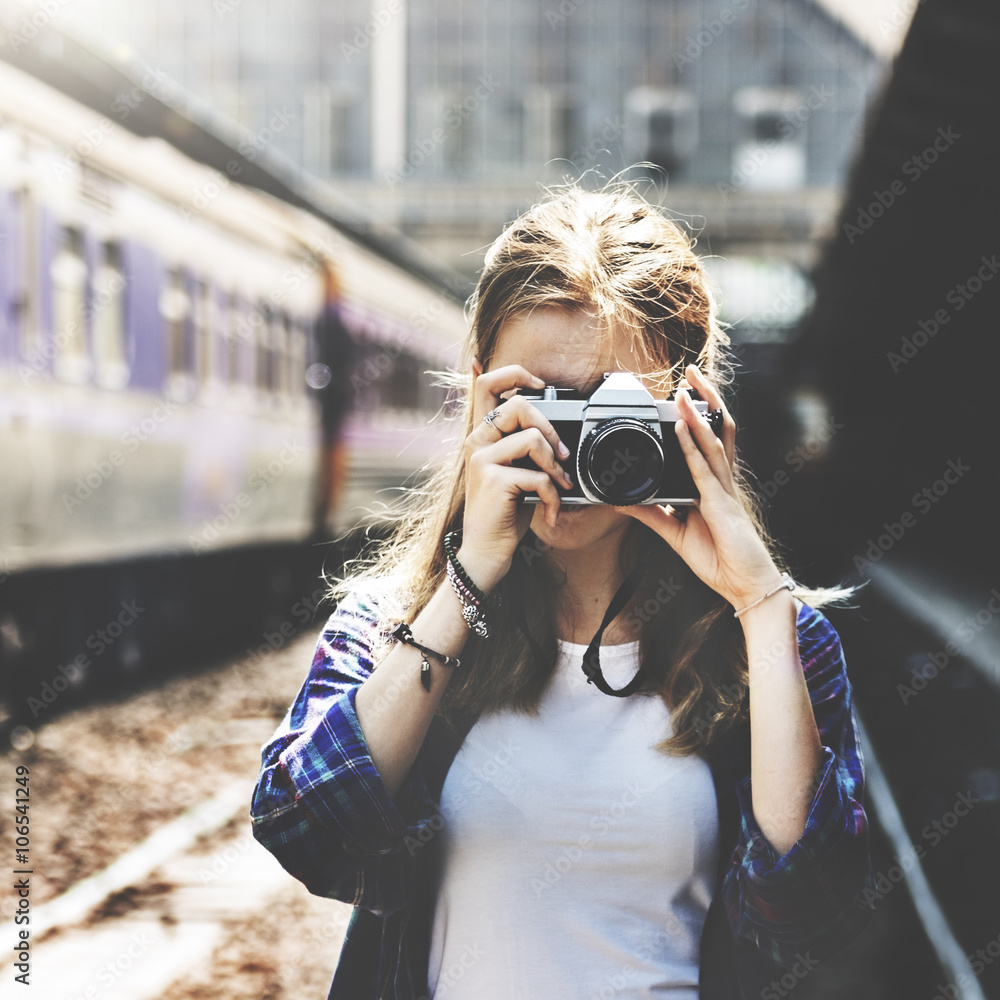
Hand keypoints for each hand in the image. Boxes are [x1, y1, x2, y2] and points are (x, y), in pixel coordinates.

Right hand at [458, 359, 573, 591]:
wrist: (486, 551)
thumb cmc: (505, 512)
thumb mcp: (516, 471)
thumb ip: (525, 446)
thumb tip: (550, 426)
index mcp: (481, 434)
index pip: (485, 383)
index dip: (514, 373)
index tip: (539, 385)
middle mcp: (476, 441)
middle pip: (518, 404)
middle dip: (550, 427)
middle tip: (561, 455)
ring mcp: (482, 460)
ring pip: (532, 438)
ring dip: (555, 465)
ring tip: (560, 485)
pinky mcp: (493, 481)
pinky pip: (538, 476)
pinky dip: (553, 496)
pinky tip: (549, 512)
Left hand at [616, 365, 782, 608]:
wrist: (746, 586)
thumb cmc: (720, 561)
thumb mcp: (675, 533)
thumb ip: (651, 514)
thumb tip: (623, 500)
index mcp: (714, 486)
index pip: (709, 440)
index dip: (700, 414)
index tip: (684, 392)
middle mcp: (722, 482)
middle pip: (718, 429)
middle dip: (706, 398)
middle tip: (692, 371)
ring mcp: (724, 490)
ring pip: (713, 440)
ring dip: (697, 412)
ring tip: (684, 387)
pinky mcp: (721, 503)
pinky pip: (705, 468)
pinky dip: (693, 445)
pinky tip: (684, 426)